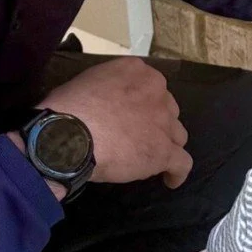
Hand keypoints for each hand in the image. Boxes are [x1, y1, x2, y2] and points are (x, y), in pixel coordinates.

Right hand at [39, 57, 191, 188]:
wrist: (71, 134)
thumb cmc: (68, 107)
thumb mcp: (86, 83)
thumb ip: (104, 90)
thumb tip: (101, 106)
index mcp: (136, 71)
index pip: (150, 87)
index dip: (143, 103)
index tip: (132, 115)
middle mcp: (156, 92)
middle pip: (167, 110)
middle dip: (156, 122)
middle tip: (137, 136)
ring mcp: (163, 122)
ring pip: (177, 135)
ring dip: (166, 144)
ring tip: (152, 158)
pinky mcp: (164, 151)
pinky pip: (182, 163)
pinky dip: (177, 173)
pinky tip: (170, 180)